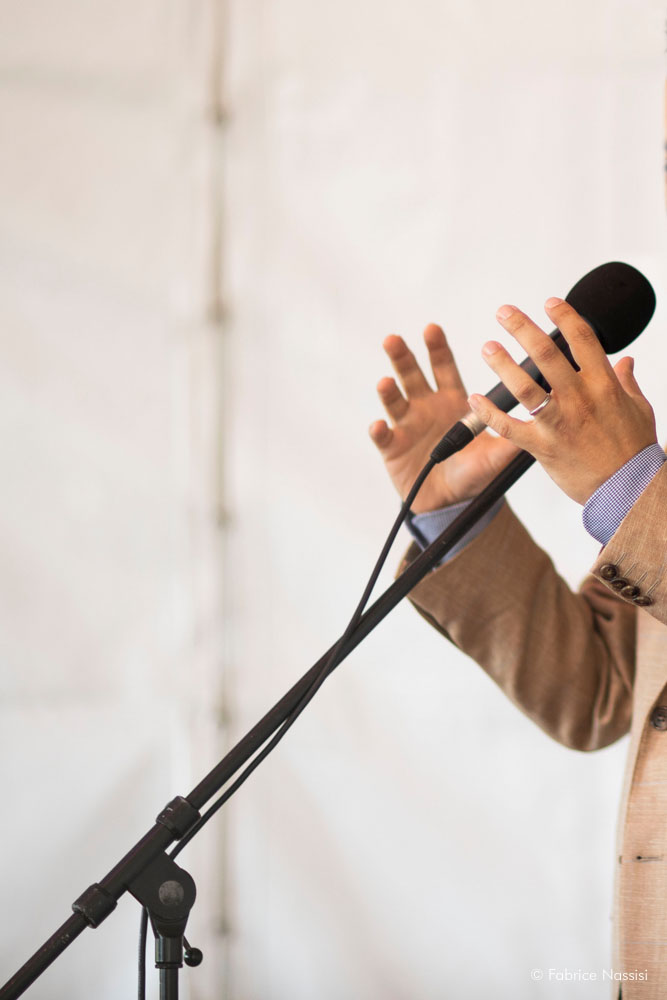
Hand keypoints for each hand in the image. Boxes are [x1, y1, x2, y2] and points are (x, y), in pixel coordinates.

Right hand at [369, 324, 520, 512]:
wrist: (452, 502)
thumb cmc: (473, 472)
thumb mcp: (496, 455)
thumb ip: (513, 438)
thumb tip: (541, 419)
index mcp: (451, 401)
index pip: (443, 367)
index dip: (437, 348)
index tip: (432, 328)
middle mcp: (426, 407)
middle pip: (412, 375)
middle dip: (402, 358)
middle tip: (394, 340)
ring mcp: (407, 425)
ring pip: (394, 400)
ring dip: (388, 390)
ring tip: (385, 382)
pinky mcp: (393, 447)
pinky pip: (383, 437)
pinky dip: (379, 431)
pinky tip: (379, 426)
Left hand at [468, 297, 657, 504]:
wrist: (627, 490)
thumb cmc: (634, 451)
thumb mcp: (639, 409)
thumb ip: (626, 382)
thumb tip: (625, 361)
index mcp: (603, 385)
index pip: (583, 340)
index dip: (564, 317)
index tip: (549, 303)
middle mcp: (579, 399)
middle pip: (547, 355)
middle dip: (522, 329)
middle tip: (504, 313)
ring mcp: (558, 423)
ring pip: (524, 387)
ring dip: (502, 364)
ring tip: (488, 347)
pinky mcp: (542, 447)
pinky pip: (509, 427)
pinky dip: (489, 413)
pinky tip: (475, 399)